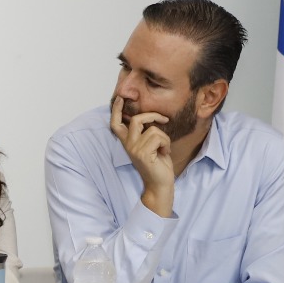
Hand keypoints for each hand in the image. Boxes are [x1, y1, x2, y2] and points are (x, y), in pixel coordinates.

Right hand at [109, 96, 174, 215]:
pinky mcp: (143, 154)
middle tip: (164, 120)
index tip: (120, 98)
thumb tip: (149, 118)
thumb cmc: (158, 164)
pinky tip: (164, 153)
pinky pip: (159, 137)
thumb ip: (145, 133)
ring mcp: (134, 149)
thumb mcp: (150, 145)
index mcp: (127, 142)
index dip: (117, 110)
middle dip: (153, 116)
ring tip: (164, 148)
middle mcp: (128, 145)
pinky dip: (166, 144)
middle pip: (137, 119)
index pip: (116, 124)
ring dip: (165, 138)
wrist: (160, 184)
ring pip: (153, 129)